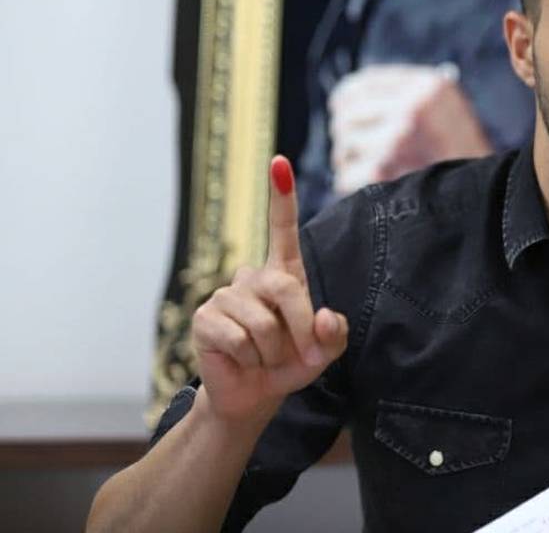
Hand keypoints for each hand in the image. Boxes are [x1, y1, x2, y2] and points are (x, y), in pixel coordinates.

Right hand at [190, 156, 348, 423]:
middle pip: (285, 288)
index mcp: (283, 274)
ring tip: (265, 357)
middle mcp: (253, 277)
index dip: (281, 197)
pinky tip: (243, 361)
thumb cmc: (290, 363)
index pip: (281, 229)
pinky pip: (239, 338)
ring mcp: (226, 295)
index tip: (278, 163)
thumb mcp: (323, 351)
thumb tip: (324, 317)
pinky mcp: (205, 318)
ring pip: (263, 322)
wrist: (253, 395)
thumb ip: (334, 334)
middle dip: (301, 327)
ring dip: (273, 351)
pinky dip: (250, 358)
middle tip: (300, 355)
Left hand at [327, 63, 492, 195]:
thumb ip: (409, 93)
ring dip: (351, 162)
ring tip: (374, 169)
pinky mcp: (383, 171)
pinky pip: (345, 176)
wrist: (492, 196)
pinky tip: (375, 186)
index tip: (343, 111)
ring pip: (343, 147)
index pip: (361, 84)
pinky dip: (355, 185)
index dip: (346, 100)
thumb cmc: (465, 154)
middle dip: (348, 135)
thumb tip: (349, 96)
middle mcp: (411, 106)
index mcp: (427, 85)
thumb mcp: (448, 107)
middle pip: (345, 115)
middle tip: (361, 150)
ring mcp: (396, 139)